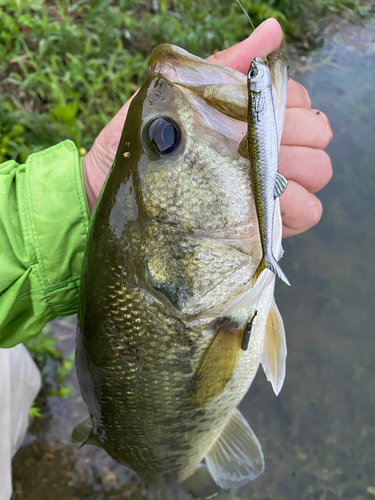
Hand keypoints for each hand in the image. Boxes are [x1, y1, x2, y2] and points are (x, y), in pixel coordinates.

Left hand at [83, 18, 331, 237]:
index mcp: (248, 117)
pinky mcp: (259, 222)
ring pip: (317, 175)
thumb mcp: (174, 95)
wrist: (109, 190)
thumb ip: (222, 66)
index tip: (259, 119)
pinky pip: (306, 215)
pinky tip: (263, 206)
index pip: (299, 103)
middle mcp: (264, 150)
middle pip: (316, 140)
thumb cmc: (139, 140)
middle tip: (257, 153)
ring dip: (299, 176)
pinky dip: (295, 209)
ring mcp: (266, 187)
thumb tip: (273, 30)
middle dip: (297, 143)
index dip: (288, 108)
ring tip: (260, 182)